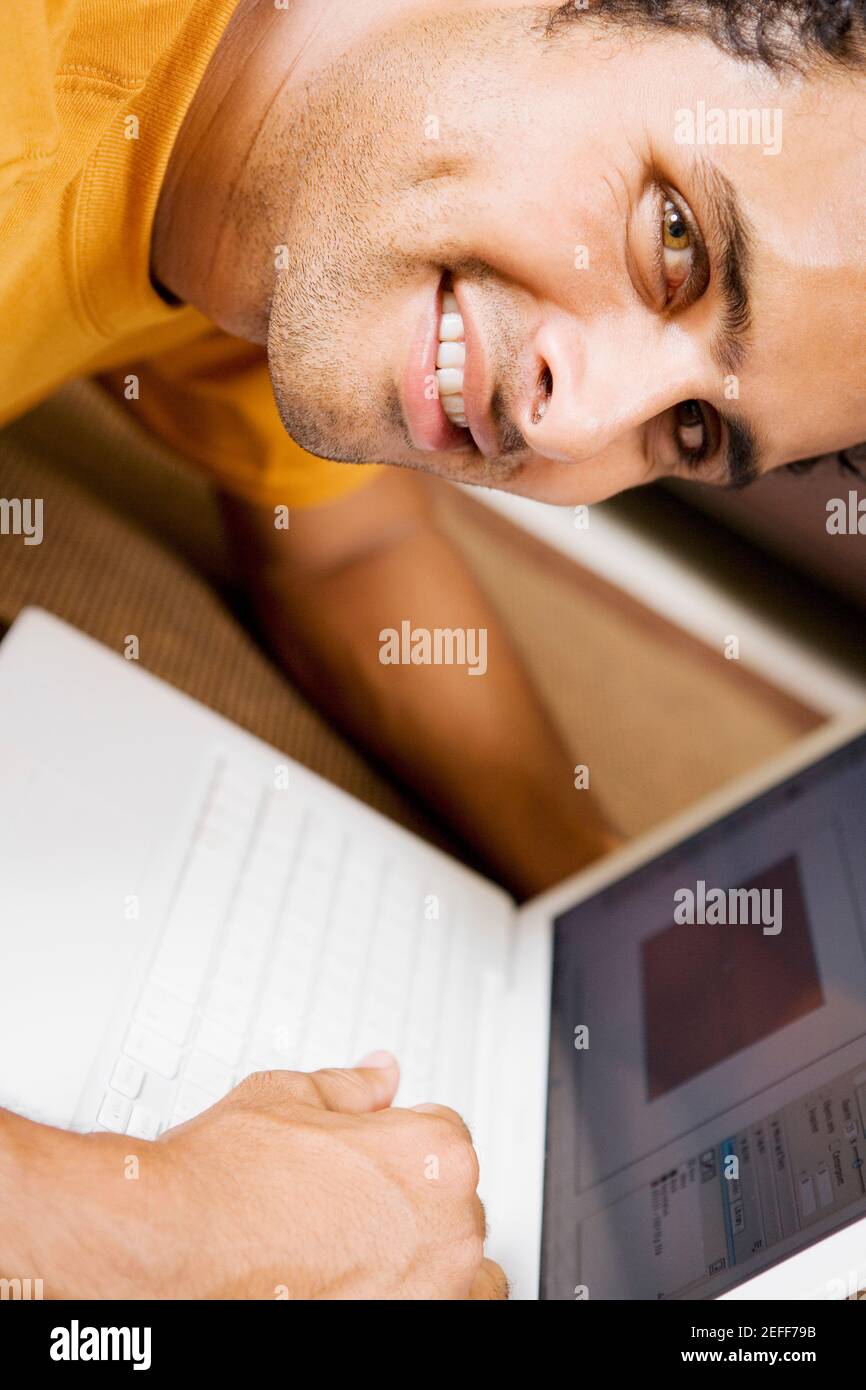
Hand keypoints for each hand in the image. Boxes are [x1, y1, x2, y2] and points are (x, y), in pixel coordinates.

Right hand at [130, 1052, 505, 1299]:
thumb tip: (380, 1074)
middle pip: (455, 1199)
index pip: (446, 1134)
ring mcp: (434, 1287)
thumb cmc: (224, 1182)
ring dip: (432, 1253)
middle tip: (351, 1201)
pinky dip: (429, 1298)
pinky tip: (384, 1286)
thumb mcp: (287, 1096)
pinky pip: (454, 1311)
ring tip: (371, 1250)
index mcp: (433, 1152)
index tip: (369, 1159)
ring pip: (464, 1265)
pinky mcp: (409, 1331)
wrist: (173, 1246)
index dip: (398, 1141)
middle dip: (412, 1196)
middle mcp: (449, 1223)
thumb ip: (352, 1087)